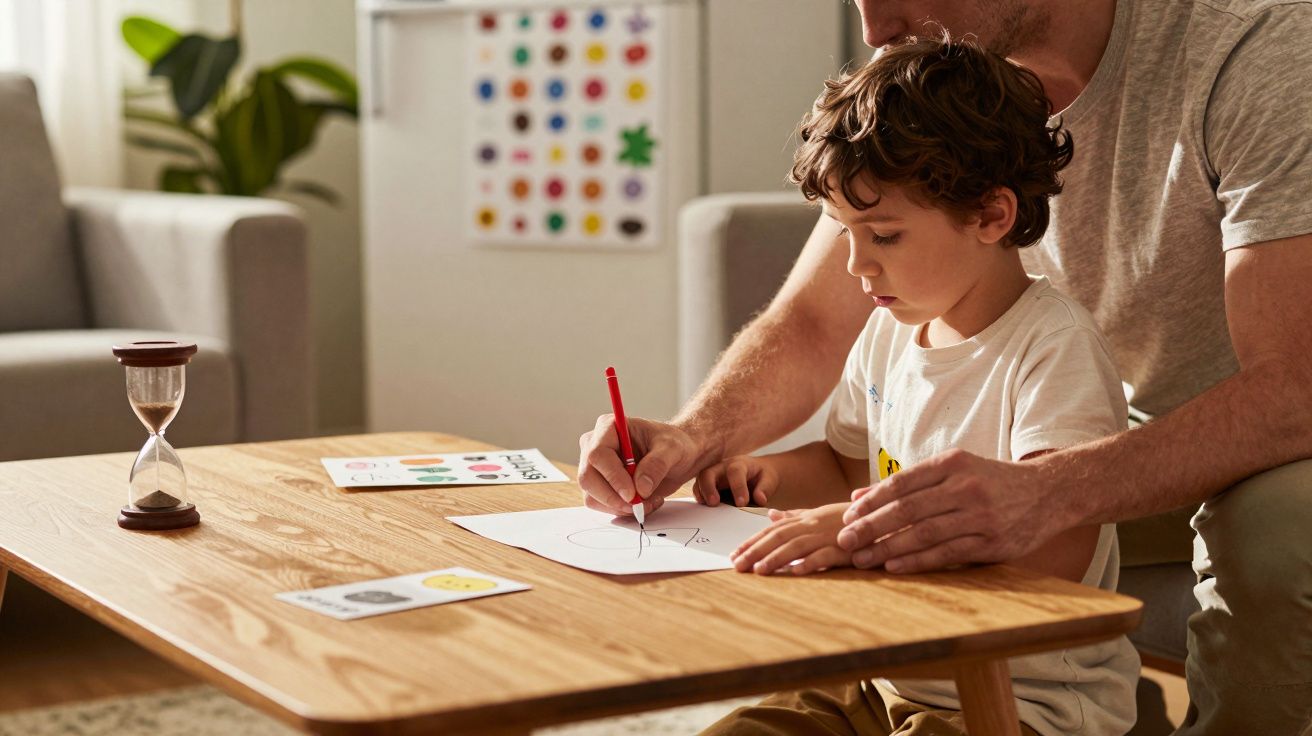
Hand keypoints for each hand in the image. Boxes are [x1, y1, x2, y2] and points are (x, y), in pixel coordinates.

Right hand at [577, 415, 709, 516]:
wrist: (677, 457)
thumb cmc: (673, 445)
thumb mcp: (673, 449)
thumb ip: (657, 464)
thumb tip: (640, 488)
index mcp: (609, 427)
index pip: (598, 455)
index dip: (613, 477)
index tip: (633, 494)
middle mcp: (595, 446)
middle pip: (588, 478)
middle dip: (613, 498)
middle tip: (638, 505)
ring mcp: (595, 468)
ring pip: (592, 496)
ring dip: (620, 507)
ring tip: (648, 501)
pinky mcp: (601, 486)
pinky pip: (601, 505)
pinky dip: (621, 510)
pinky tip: (643, 503)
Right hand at [692, 455, 777, 507]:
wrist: (757, 471)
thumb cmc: (762, 475)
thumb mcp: (770, 479)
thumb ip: (765, 489)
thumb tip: (760, 499)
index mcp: (739, 464)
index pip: (735, 472)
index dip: (737, 487)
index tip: (742, 503)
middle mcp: (722, 466)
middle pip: (709, 472)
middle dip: (709, 487)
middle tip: (714, 503)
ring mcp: (713, 474)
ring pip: (700, 480)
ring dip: (701, 493)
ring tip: (706, 506)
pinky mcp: (708, 484)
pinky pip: (699, 489)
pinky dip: (699, 497)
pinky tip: (703, 508)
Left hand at [730, 502, 852, 574]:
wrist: (885, 518)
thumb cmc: (851, 520)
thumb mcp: (820, 514)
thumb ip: (795, 515)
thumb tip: (770, 515)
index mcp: (806, 519)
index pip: (773, 530)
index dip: (752, 541)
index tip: (734, 554)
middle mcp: (813, 525)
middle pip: (779, 537)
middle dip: (755, 551)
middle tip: (736, 565)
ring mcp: (829, 536)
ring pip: (797, 546)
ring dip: (776, 558)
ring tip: (758, 571)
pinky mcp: (846, 548)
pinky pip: (826, 555)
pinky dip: (811, 562)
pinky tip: (796, 571)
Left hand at [837, 449, 1062, 572]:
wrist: (1049, 492)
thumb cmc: (990, 481)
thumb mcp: (954, 470)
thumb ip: (909, 483)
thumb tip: (858, 496)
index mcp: (952, 463)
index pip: (901, 483)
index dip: (871, 502)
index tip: (847, 517)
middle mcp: (965, 486)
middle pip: (907, 509)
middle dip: (870, 527)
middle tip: (844, 541)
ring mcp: (980, 515)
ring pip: (924, 533)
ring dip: (887, 548)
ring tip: (861, 558)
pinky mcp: (992, 543)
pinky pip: (946, 554)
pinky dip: (917, 561)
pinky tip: (893, 567)